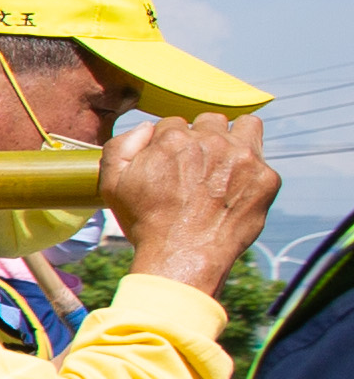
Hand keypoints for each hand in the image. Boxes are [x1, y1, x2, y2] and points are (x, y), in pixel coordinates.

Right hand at [110, 109, 276, 296]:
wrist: (182, 257)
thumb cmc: (146, 223)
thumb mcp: (112, 184)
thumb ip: (121, 146)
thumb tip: (147, 128)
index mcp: (173, 138)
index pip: (174, 123)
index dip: (169, 143)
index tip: (171, 163)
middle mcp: (211, 141)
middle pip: (210, 121)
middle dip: (202, 137)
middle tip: (198, 163)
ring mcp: (243, 158)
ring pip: (245, 125)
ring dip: (235, 137)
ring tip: (225, 161)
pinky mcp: (266, 177)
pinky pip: (262, 159)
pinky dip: (250, 170)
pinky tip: (235, 189)